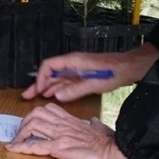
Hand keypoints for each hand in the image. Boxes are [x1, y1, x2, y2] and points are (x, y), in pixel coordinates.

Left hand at [7, 103, 140, 158]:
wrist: (118, 153)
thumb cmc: (112, 145)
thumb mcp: (101, 130)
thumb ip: (94, 125)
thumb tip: (93, 122)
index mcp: (73, 121)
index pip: (49, 110)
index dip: (35, 115)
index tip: (29, 124)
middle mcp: (64, 125)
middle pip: (36, 114)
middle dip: (24, 123)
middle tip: (20, 134)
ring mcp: (61, 135)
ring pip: (32, 125)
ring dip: (20, 134)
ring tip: (16, 142)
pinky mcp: (60, 148)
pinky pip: (35, 145)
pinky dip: (22, 147)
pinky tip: (13, 149)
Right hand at [21, 44, 158, 101]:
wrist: (131, 67)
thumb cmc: (115, 72)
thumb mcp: (95, 83)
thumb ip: (75, 89)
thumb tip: (57, 95)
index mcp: (73, 61)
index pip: (49, 66)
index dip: (41, 78)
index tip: (37, 90)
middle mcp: (73, 63)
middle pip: (50, 72)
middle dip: (38, 84)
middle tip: (27, 95)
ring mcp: (78, 69)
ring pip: (57, 78)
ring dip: (47, 87)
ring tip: (36, 97)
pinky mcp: (84, 75)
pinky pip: (66, 81)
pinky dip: (58, 88)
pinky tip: (54, 95)